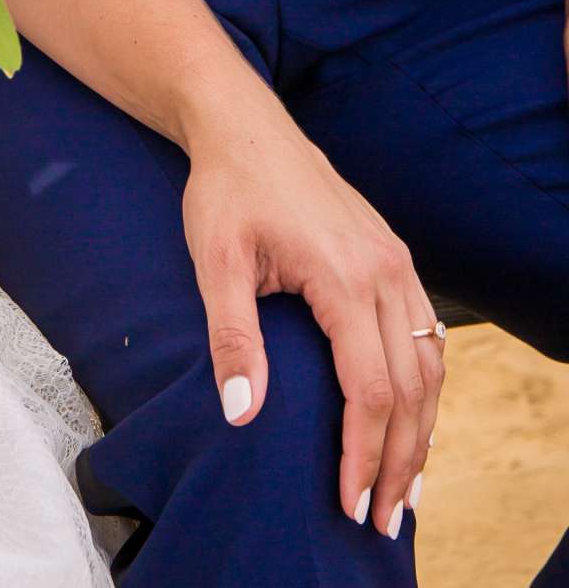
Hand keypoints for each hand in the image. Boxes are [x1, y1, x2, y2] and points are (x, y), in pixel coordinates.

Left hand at [182, 100, 441, 540]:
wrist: (245, 126)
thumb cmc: (225, 191)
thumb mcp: (215, 262)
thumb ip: (233, 338)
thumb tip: (242, 414)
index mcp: (343, 275)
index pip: (368, 388)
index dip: (361, 453)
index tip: (348, 501)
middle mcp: (383, 270)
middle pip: (408, 387)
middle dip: (398, 459)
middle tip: (381, 516)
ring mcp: (396, 260)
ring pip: (429, 364)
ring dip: (421, 429)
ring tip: (404, 485)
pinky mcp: (394, 255)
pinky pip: (426, 333)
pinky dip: (425, 385)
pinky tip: (413, 418)